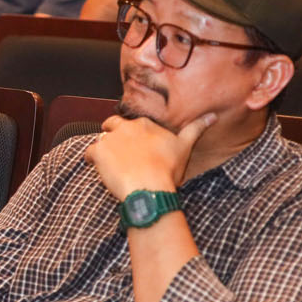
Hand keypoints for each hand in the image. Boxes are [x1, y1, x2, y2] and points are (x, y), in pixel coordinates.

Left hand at [86, 112, 215, 199]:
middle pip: (112, 125)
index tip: (136, 146)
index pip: (134, 124)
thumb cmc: (168, 169)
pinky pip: (88, 153)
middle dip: (113, 134)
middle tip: (118, 151)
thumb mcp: (185, 147)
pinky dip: (90, 160)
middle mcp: (126, 126)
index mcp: (145, 125)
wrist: (150, 187)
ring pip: (100, 139)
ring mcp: (111, 138)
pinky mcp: (98, 152)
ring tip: (109, 163)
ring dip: (103, 148)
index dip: (133, 134)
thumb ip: (196, 128)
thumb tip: (213, 115)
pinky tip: (96, 168)